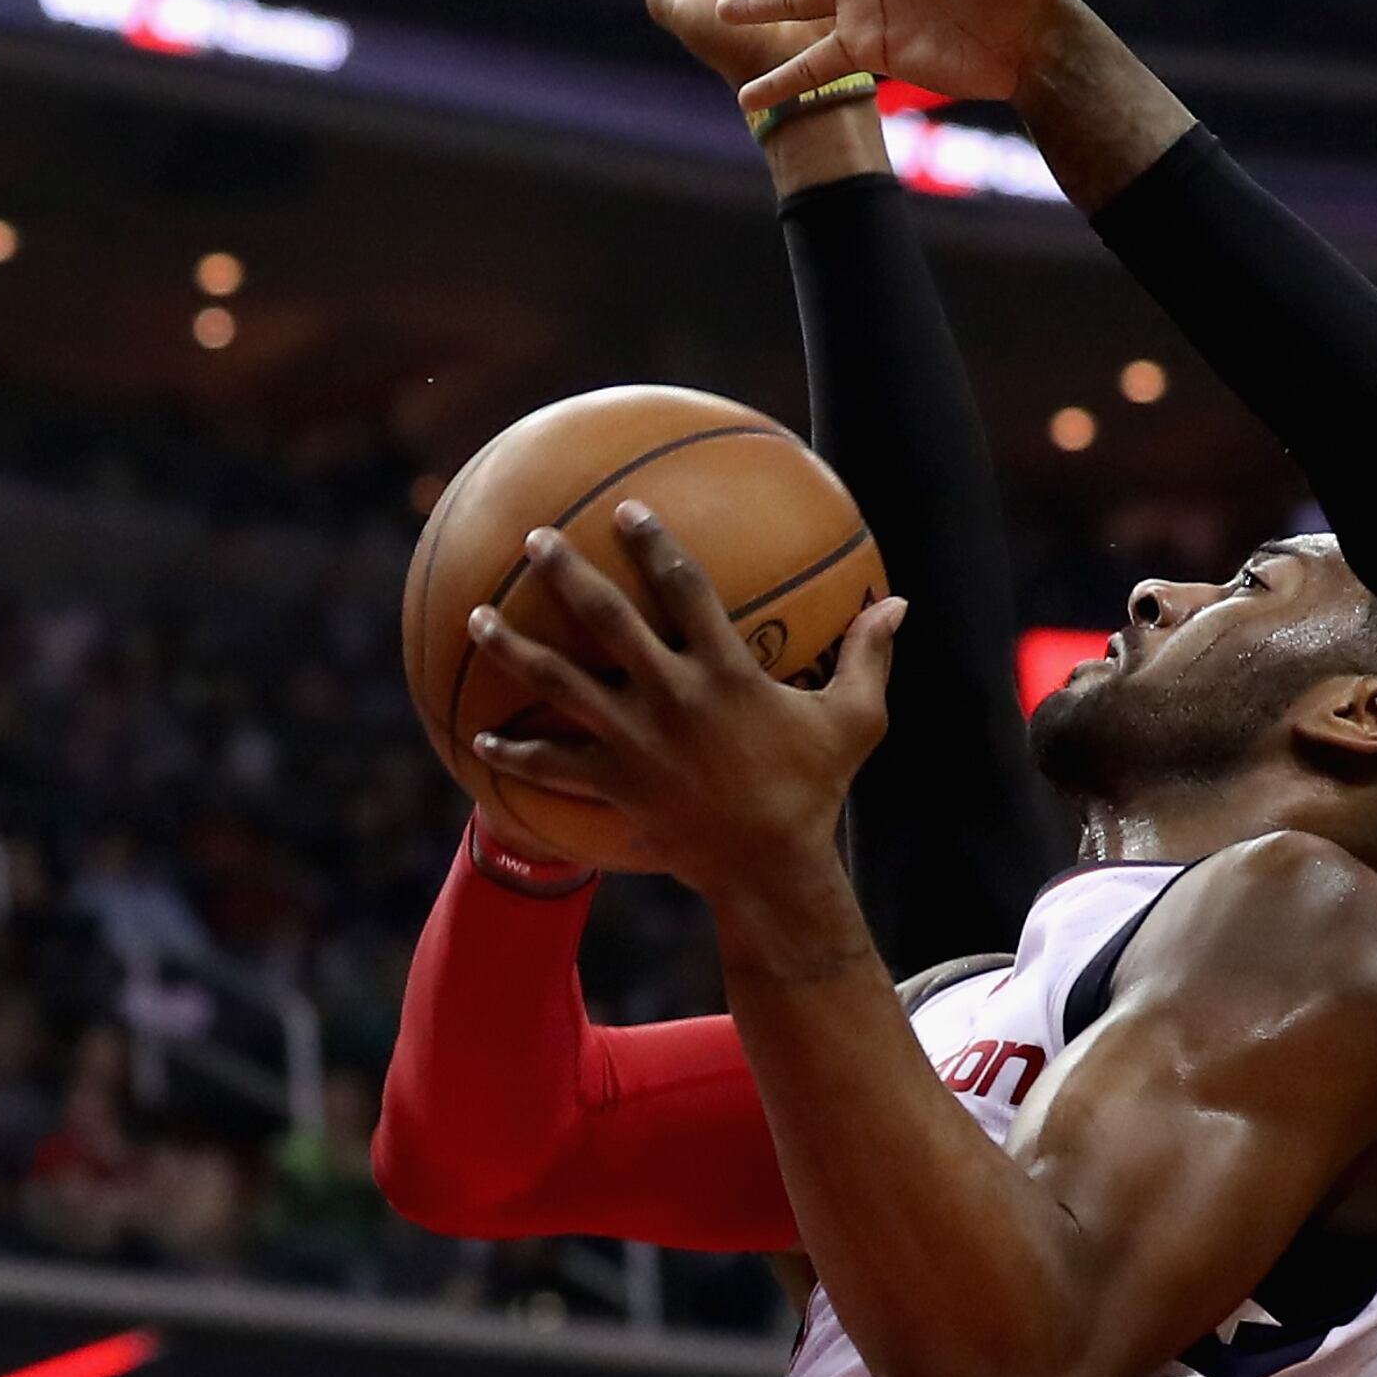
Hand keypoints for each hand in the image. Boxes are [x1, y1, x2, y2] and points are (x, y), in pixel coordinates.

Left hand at [464, 501, 906, 909]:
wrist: (769, 867)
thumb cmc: (815, 789)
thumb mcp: (856, 721)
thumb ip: (870, 656)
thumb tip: (898, 604)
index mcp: (725, 673)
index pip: (685, 588)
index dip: (654, 543)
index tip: (627, 509)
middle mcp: (671, 697)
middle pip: (605, 621)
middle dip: (565, 573)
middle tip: (535, 539)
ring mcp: (634, 741)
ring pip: (559, 684)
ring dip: (513, 647)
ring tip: (477, 616)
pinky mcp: (613, 784)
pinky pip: (552, 764)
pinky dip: (515, 751)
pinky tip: (480, 736)